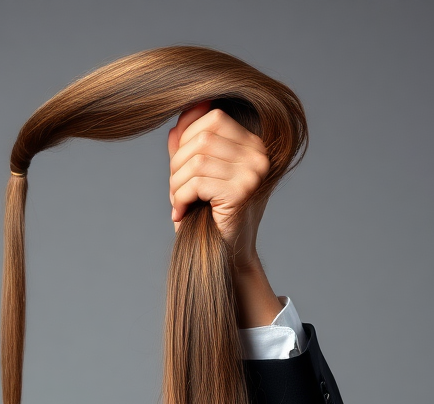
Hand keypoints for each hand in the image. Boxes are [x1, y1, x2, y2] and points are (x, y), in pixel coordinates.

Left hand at [168, 102, 270, 267]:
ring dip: (176, 184)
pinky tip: (181, 213)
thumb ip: (187, 151)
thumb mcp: (197, 179)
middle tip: (175, 191)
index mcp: (252, 144)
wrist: (226, 257)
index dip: (186, 137)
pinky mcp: (242, 192)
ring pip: (196, 161)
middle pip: (202, 138)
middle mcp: (258, 155)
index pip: (213, 117)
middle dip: (177, 164)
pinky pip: (197, 183)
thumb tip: (175, 127)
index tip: (179, 168)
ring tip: (178, 204)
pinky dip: (180, 199)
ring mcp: (253, 173)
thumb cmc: (209, 218)